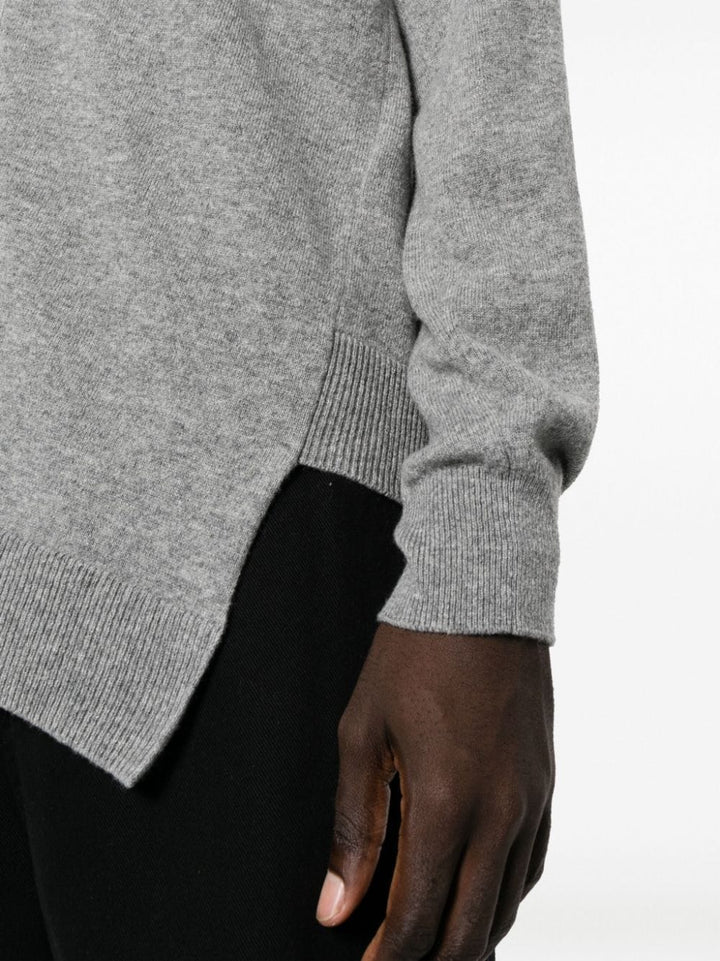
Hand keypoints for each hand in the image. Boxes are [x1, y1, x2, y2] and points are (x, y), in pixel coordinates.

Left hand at [315, 622, 554, 960]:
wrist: (479, 598)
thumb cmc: (414, 655)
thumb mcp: (362, 733)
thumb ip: (354, 827)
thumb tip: (336, 906)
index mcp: (445, 804)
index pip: (417, 921)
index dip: (387, 960)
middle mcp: (499, 814)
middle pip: (470, 933)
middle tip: (395, 958)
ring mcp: (531, 801)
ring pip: (505, 906)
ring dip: (467, 933)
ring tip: (429, 934)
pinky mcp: (546, 785)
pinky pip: (532, 865)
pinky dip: (501, 895)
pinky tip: (475, 892)